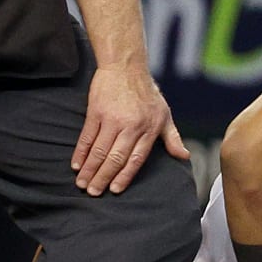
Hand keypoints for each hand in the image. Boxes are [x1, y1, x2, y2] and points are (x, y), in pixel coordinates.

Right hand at [73, 63, 185, 194]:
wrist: (126, 68)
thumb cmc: (148, 93)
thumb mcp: (165, 115)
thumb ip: (172, 138)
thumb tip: (184, 157)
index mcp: (149, 129)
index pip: (136, 159)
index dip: (125, 176)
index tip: (115, 190)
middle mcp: (131, 126)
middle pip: (115, 158)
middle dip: (103, 178)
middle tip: (93, 193)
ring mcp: (112, 119)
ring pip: (99, 150)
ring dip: (89, 169)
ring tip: (82, 184)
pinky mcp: (96, 112)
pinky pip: (87, 137)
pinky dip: (80, 153)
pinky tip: (76, 165)